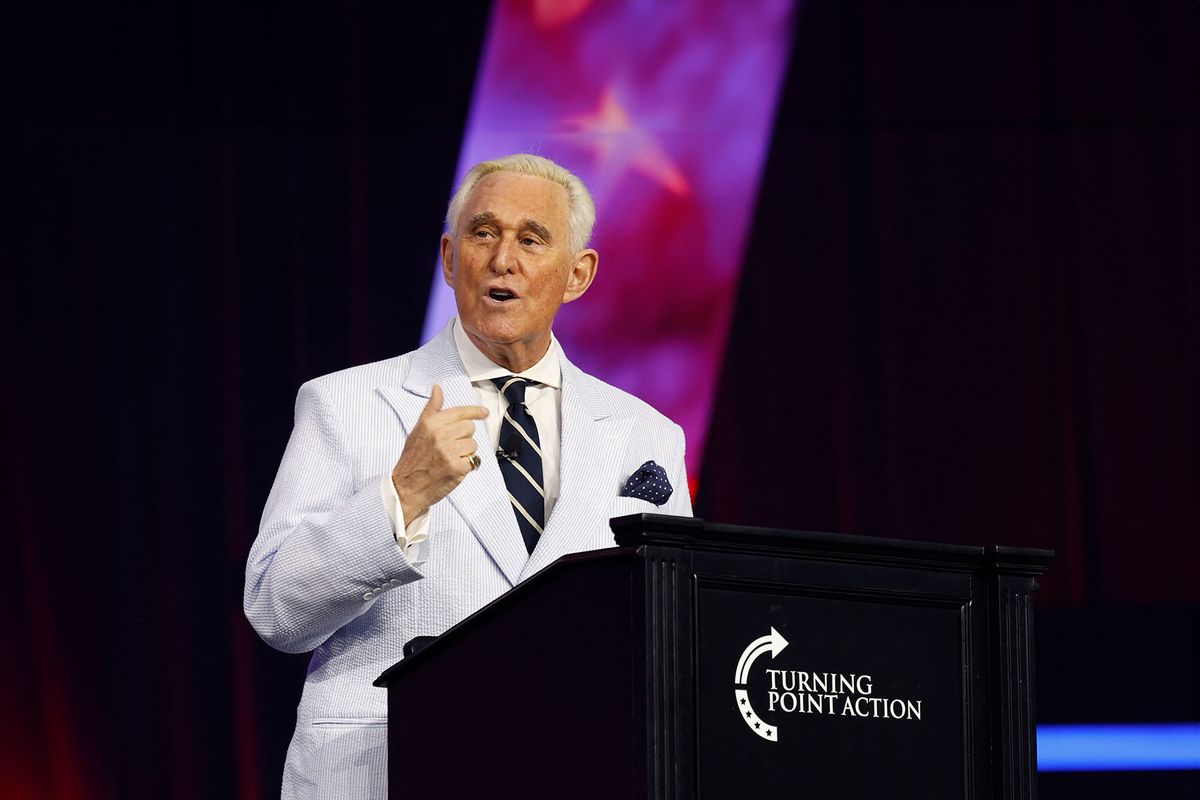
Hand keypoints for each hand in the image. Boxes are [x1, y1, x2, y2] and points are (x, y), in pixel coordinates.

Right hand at [391, 384, 488, 523]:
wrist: (406, 487)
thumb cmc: (412, 458)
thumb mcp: (418, 429)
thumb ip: (431, 409)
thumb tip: (437, 389)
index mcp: (431, 424)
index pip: (460, 412)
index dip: (475, 411)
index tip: (484, 412)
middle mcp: (440, 435)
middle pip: (469, 428)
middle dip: (463, 437)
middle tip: (450, 446)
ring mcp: (449, 452)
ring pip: (473, 444)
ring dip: (466, 452)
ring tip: (450, 458)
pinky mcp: (457, 468)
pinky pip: (473, 460)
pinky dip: (466, 465)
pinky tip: (452, 468)